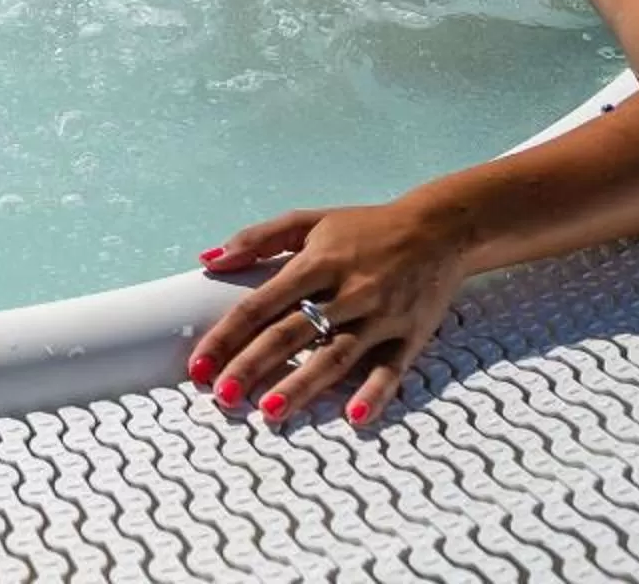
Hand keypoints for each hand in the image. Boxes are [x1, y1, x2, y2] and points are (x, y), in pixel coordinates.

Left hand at [186, 201, 470, 427]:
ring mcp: (381, 315)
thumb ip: (257, 239)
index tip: (198, 365)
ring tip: (271, 412)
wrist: (439, 230)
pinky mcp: (411, 336)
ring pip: (337, 355)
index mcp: (317, 262)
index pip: (261, 303)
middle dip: (254, 365)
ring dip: (303, 385)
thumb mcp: (309, 221)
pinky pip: (391, 369)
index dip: (227, 334)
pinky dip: (374, 393)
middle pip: (292, 333)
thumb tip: (209, 260)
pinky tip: (353, 417)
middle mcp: (348, 290)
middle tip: (223, 397)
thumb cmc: (365, 228)